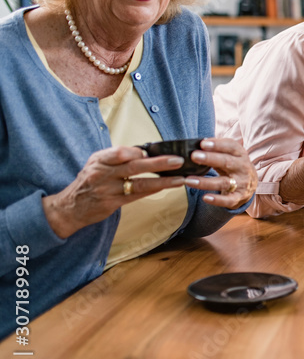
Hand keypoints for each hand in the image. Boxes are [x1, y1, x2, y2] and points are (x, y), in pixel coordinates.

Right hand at [42, 146, 186, 238]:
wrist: (69, 207)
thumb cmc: (89, 182)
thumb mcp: (97, 164)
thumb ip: (117, 158)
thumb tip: (145, 152)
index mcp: (99, 160)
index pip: (121, 152)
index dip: (140, 152)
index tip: (156, 151)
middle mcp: (102, 173)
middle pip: (134, 166)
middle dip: (159, 162)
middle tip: (178, 160)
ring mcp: (107, 189)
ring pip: (139, 183)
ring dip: (162, 180)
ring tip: (180, 178)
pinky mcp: (111, 203)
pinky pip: (136, 196)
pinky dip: (153, 190)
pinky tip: (167, 187)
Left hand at [183, 138, 256, 208]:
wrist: (250, 182)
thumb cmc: (234, 164)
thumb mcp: (230, 154)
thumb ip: (216, 149)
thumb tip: (197, 143)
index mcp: (240, 154)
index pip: (231, 146)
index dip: (217, 145)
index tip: (202, 143)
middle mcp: (242, 168)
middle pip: (227, 162)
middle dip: (210, 159)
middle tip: (194, 156)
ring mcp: (242, 183)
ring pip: (224, 182)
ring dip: (205, 182)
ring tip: (189, 180)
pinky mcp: (238, 197)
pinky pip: (228, 200)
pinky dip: (217, 200)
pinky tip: (205, 198)